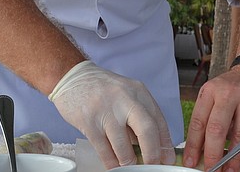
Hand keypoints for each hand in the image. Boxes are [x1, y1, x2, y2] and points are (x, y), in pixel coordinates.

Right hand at [49, 61, 173, 168]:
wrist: (72, 76)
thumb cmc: (102, 89)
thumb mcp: (126, 94)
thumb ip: (137, 116)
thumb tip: (149, 146)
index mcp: (138, 91)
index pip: (158, 120)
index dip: (165, 143)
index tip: (167, 158)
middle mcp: (125, 99)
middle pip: (147, 130)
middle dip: (152, 153)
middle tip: (152, 165)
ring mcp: (106, 110)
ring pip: (124, 145)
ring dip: (128, 161)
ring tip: (129, 166)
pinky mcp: (88, 121)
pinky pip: (104, 149)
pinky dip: (111, 162)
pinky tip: (113, 165)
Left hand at [183, 64, 239, 171]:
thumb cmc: (232, 89)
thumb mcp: (214, 98)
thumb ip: (207, 121)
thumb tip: (199, 151)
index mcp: (211, 91)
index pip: (199, 122)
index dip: (194, 145)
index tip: (191, 161)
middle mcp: (229, 93)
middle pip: (217, 128)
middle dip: (213, 154)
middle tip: (211, 170)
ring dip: (234, 157)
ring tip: (228, 170)